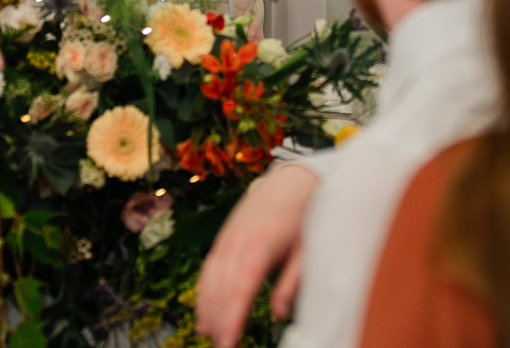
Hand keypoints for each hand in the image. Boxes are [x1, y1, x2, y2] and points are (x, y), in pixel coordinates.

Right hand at [195, 163, 319, 347]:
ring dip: (207, 309)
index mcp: (261, 245)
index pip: (241, 290)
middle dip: (219, 320)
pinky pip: (208, 267)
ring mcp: (228, 237)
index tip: (228, 343)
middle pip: (221, 288)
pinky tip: (203, 312)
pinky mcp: (225, 236)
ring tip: (209, 335)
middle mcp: (238, 241)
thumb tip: (279, 315)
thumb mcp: (306, 249)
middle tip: (222, 347)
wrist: (295, 178)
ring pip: (210, 279)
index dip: (232, 318)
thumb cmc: (306, 215)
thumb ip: (292, 283)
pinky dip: (203, 291)